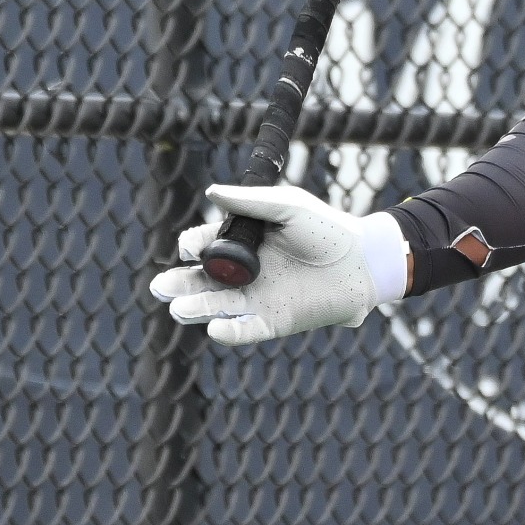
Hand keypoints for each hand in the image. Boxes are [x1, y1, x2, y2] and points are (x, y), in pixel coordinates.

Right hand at [148, 183, 409, 346]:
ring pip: (215, 307)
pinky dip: (227, 332)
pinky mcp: (272, 322)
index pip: (205, 247)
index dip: (192, 247)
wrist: (363, 260)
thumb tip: (211, 192)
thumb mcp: (288, 207)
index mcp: (245, 242)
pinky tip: (215, 327)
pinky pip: (243, 331)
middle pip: (201, 281)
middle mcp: (244, 273)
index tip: (190, 246)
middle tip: (161, 287)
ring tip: (179, 307)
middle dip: (178, 284)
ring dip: (195, 308)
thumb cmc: (327, 229)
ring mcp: (256, 299)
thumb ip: (251, 202)